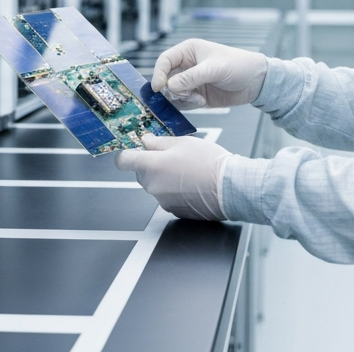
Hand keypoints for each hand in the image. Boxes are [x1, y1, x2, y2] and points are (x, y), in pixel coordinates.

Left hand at [115, 134, 230, 220]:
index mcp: (152, 166)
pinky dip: (174, 190)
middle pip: (140, 173)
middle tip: (172, 156)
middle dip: (151, 164)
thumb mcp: (183, 143)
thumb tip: (145, 141)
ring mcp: (163, 201)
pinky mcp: (174, 211)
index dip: (126, 154)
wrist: (230, 188)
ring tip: (187, 170)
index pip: (124, 161)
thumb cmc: (209, 162)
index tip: (133, 150)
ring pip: (155, 185)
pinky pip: (167, 197)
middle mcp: (153, 186)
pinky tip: (191, 184)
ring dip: (164, 178)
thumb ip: (159, 142)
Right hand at [151, 38, 267, 110]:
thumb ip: (191, 78)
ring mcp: (190, 81)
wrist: (256, 82)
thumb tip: (169, 86)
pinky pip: (182, 102)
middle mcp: (186, 65)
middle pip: (165, 78)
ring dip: (181, 98)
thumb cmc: (238, 66)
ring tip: (198, 99)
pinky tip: (202, 101)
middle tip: (185, 94)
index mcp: (188, 51)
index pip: (164, 60)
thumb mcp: (214, 69)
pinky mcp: (196, 95)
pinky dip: (188, 104)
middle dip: (172, 89)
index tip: (159, 87)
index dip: (158, 73)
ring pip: (172, 92)